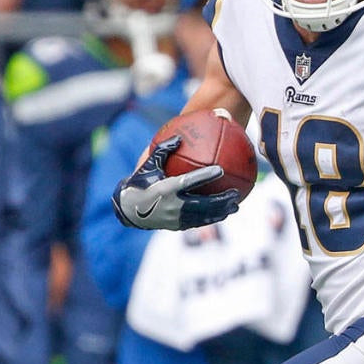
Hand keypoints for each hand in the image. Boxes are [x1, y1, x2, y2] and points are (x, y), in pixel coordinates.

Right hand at [112, 135, 239, 230]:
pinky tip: (223, 214)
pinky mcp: (176, 226)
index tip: (221, 169)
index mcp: (166, 188)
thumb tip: (180, 137)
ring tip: (236, 206)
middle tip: (235, 193)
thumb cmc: (140, 182)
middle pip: (202, 204)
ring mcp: (175, 218)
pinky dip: (212, 219)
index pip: (189, 181)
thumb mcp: (149, 164)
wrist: (127, 209)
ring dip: (221, 212)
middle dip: (221, 200)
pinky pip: (198, 223)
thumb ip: (164, 150)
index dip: (205, 176)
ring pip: (203, 217)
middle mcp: (172, 205)